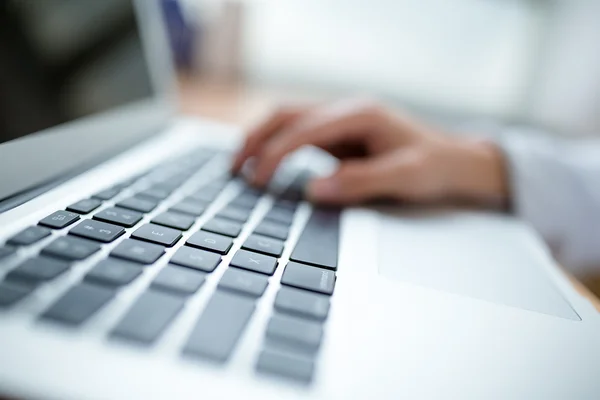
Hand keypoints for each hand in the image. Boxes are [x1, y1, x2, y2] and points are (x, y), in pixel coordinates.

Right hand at [232, 99, 508, 204]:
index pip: (304, 129)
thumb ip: (360, 182)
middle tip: (234, 169)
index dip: (275, 153)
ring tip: (240, 166)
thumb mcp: (405, 178)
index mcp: (361, 114)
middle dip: (256, 139)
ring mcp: (342, 122)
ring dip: (261, 140)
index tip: (257, 179)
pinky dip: (277, 147)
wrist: (456, 163)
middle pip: (287, 115)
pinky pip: (299, 135)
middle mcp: (347, 111)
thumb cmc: (435, 167)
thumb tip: (314, 190)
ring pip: (289, 121)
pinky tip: (266, 165)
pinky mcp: (340, 136)